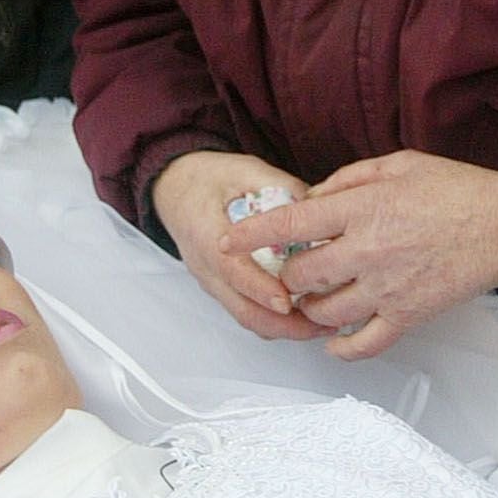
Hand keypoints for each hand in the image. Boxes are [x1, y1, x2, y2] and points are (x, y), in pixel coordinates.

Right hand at [152, 150, 331, 344]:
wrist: (174, 189)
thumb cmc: (205, 179)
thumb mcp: (242, 169)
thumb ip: (278, 184)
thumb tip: (317, 202)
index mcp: (207, 233)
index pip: (232, 270)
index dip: (260, 288)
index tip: (286, 301)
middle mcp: (207, 266)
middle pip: (242, 309)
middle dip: (284, 325)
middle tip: (322, 325)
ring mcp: (213, 282)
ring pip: (246, 318)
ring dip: (283, 329)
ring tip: (322, 325)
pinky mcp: (221, 288)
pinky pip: (246, 312)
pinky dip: (274, 321)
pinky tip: (303, 316)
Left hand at [221, 150, 497, 361]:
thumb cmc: (455, 189)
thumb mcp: (397, 163)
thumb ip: (348, 181)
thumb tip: (313, 201)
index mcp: (363, 209)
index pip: (291, 224)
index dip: (252, 235)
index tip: (228, 241)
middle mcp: (368, 251)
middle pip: (302, 277)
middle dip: (288, 276)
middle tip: (291, 271)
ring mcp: (387, 288)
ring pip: (326, 313)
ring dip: (310, 309)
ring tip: (312, 300)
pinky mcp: (408, 315)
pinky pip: (364, 344)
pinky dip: (342, 347)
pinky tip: (333, 339)